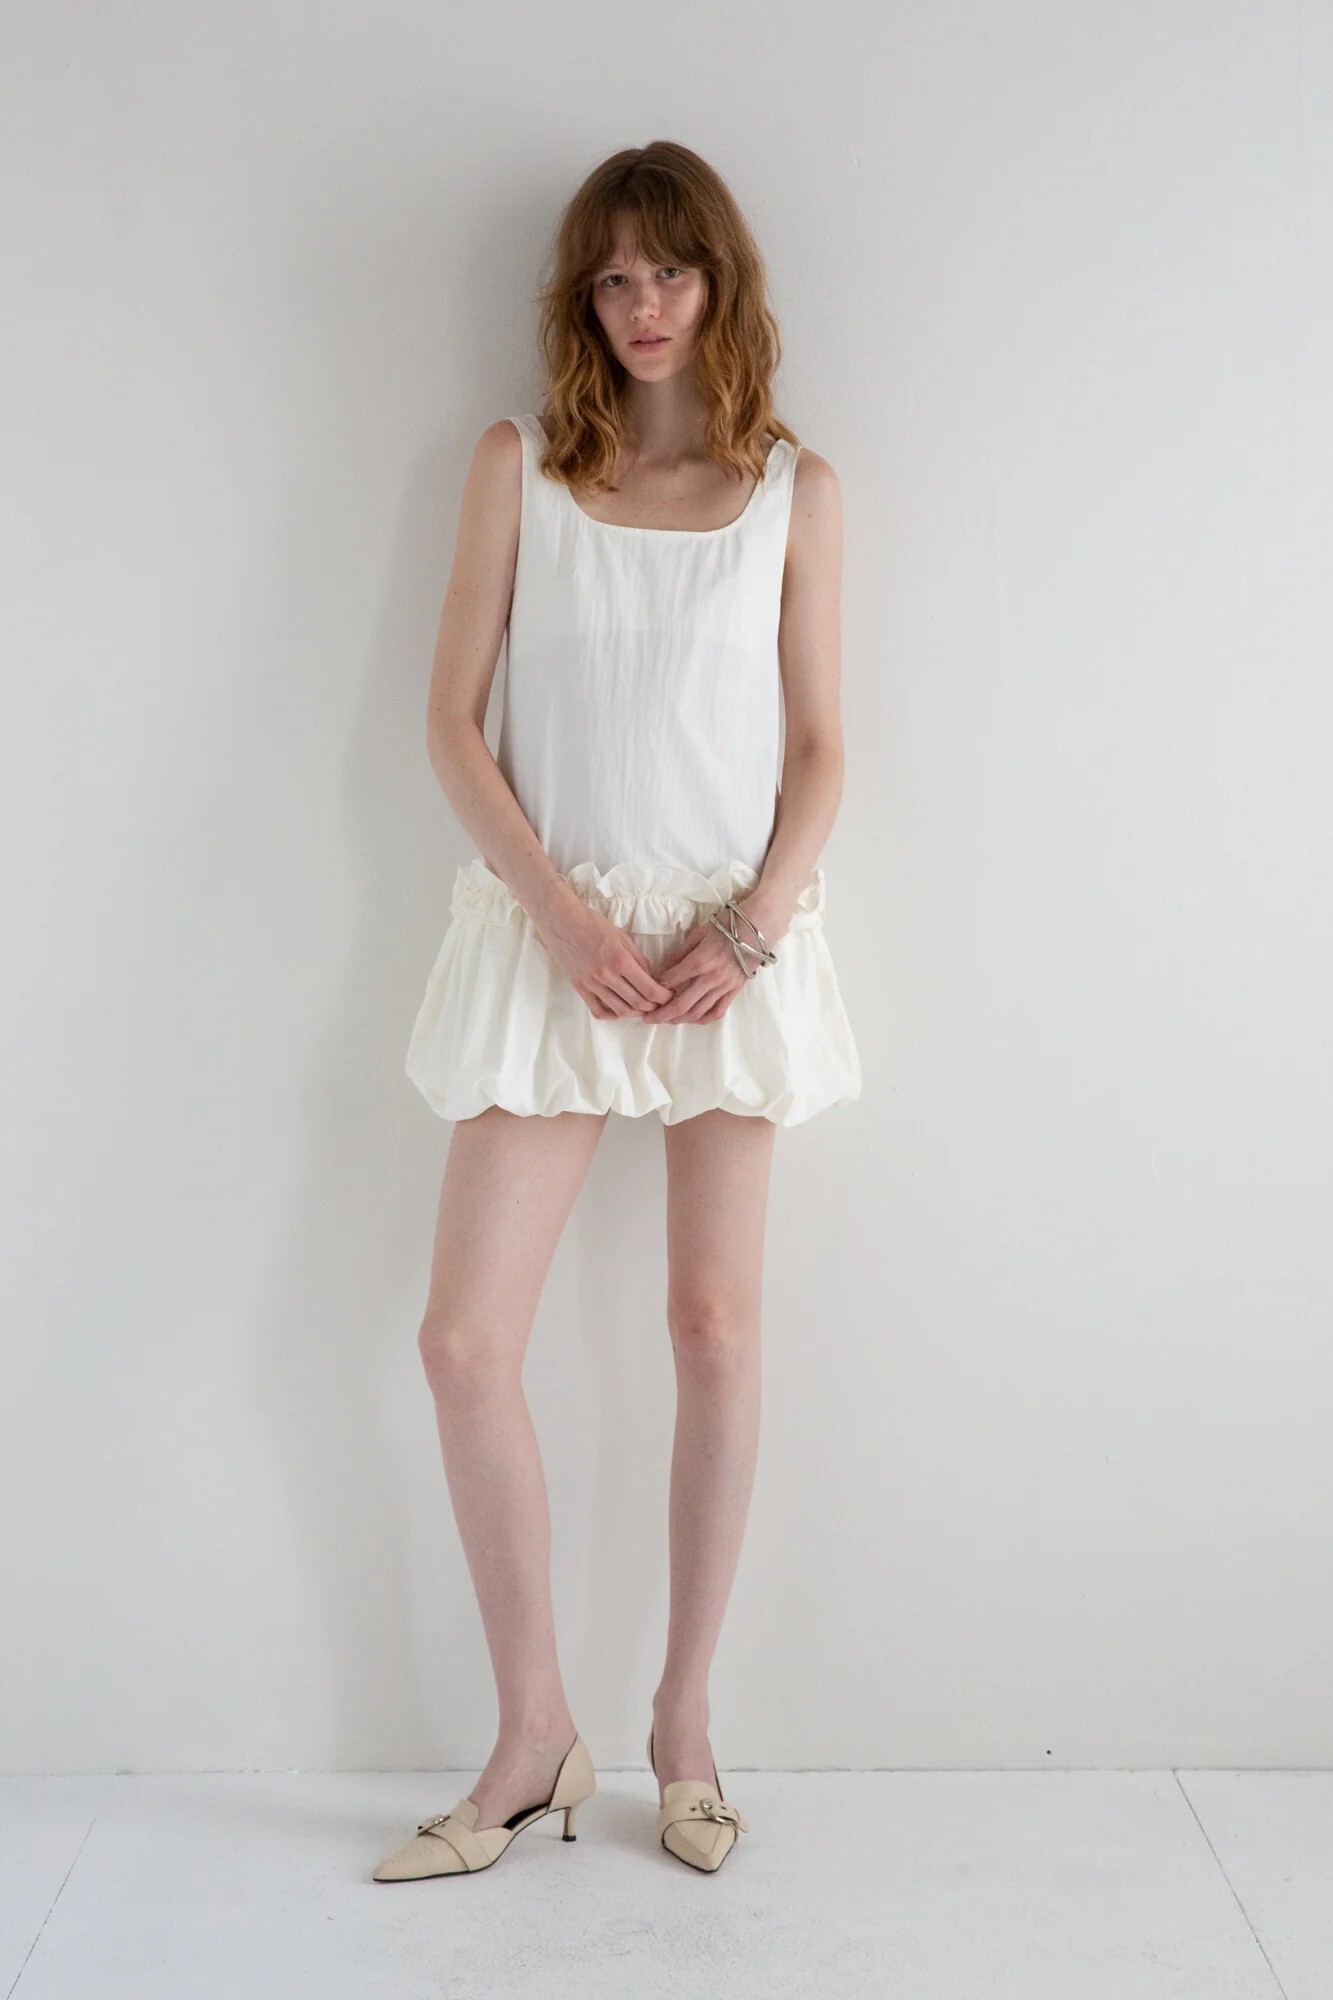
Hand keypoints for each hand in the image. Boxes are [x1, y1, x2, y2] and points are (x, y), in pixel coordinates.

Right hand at [531, 902, 675, 1020]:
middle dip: (652, 1006)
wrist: (562, 922)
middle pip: (637, 1002)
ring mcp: (592, 984)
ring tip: (642, 1008)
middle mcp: (607, 975)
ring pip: (619, 1010)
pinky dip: (612, 1015)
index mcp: (621, 960)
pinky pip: (598, 1010)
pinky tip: (619, 1010)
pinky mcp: (580, 988)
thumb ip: (638, 959)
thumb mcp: (623, 937)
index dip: (663, 997)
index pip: (648, 988)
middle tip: (658, 1004)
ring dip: (635, 1013)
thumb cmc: (593, 924)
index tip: (668, 996)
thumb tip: (651, 978)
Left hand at [636, 916, 752, 1023]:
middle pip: (682, 1004)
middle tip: (649, 1019)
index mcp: (699, 961)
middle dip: (662, 1014)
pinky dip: (703, 1019)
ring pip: (698, 1012)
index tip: (648, 991)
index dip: (657, 988)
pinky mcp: (734, 992)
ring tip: (667, 1021)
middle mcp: (710, 978)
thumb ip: (681, 952)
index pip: (672, 980)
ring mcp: (723, 987)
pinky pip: (717, 1012)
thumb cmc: (726, 927)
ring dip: (679, 1020)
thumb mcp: (698, 933)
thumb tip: (666, 968)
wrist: (756, 930)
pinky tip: (692, 1020)